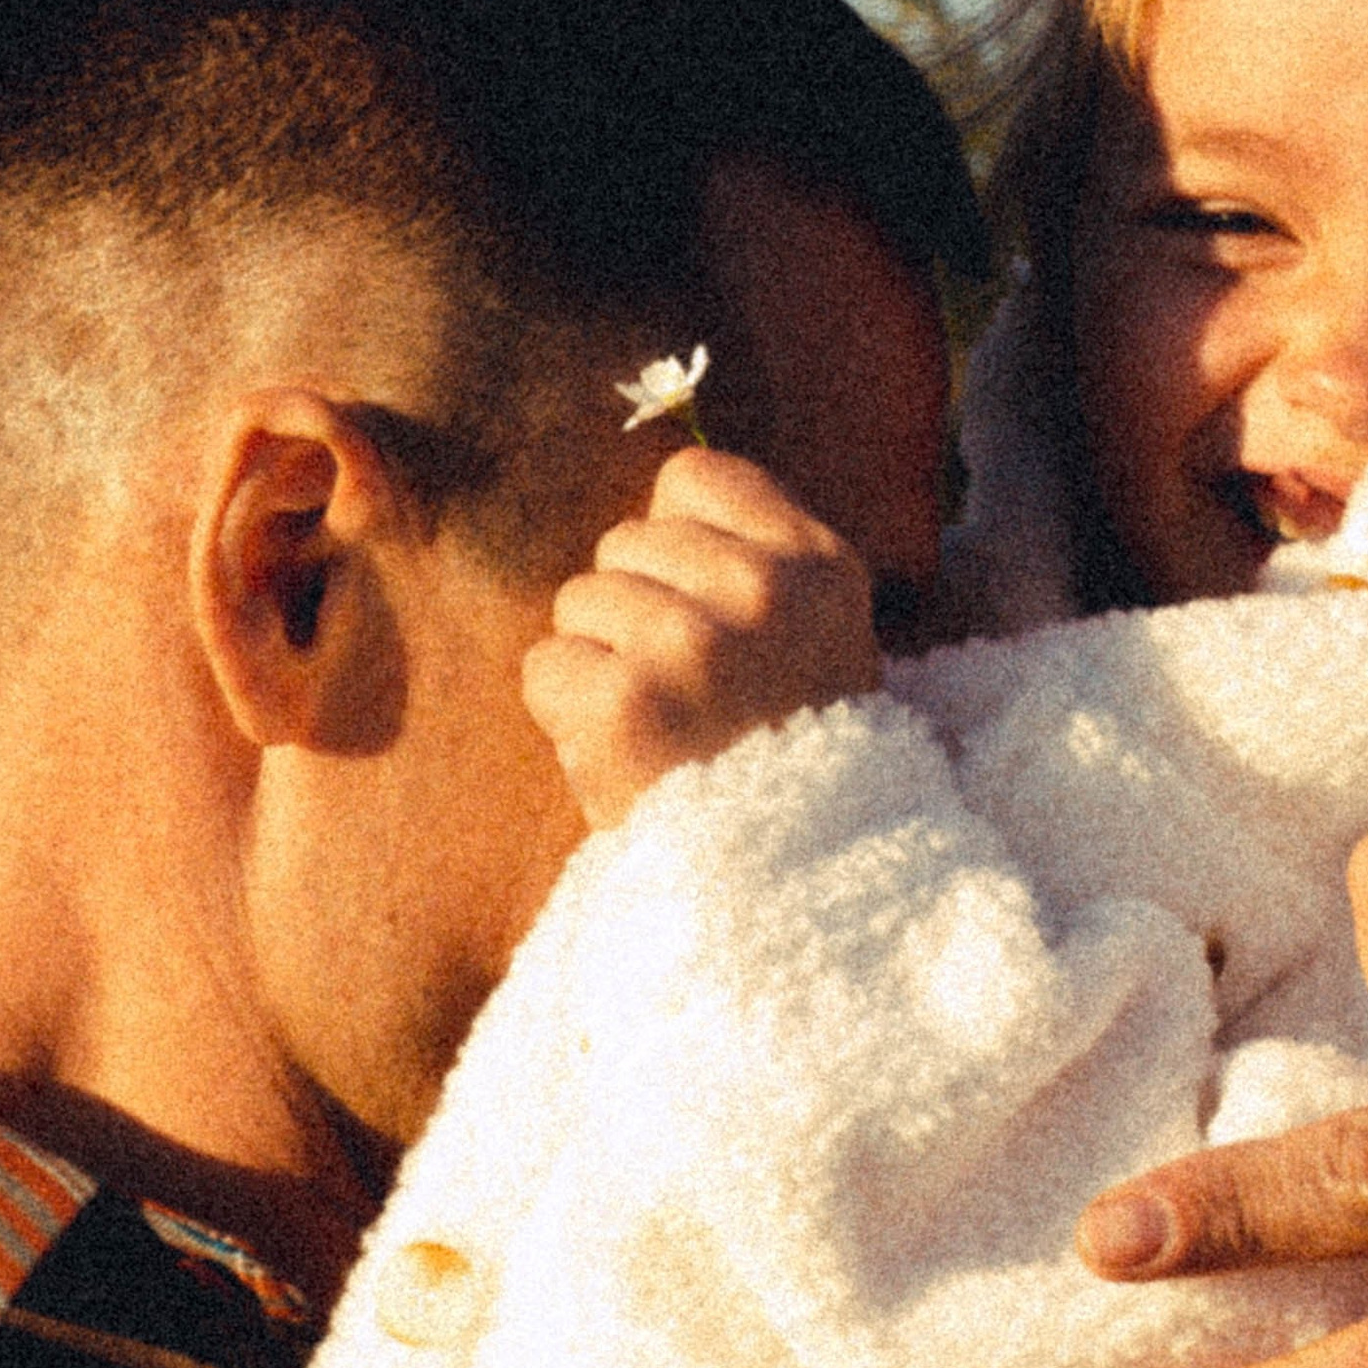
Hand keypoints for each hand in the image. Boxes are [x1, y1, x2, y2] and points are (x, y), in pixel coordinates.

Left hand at [523, 446, 881, 828]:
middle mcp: (763, 590)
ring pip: (579, 601)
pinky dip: (566, 717)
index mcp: (821, 566)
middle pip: (624, 541)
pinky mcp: (623, 702)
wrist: (798, 888)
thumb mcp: (817, 643)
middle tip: (685, 694)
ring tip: (659, 730)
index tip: (703, 611)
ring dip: (599, 665)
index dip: (675, 543)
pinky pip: (546, 666)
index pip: (693, 479)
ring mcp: (691, 642)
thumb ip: (754, 565)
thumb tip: (649, 516)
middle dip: (632, 611)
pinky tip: (624, 757)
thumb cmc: (793, 765)